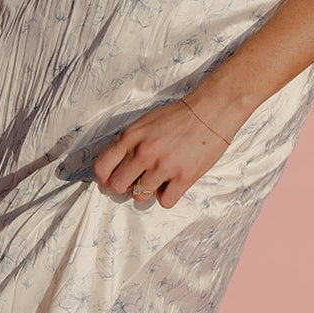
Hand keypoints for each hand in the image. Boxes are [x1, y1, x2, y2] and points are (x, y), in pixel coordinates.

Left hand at [93, 97, 230, 208]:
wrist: (212, 111)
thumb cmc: (179, 116)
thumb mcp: (145, 123)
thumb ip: (129, 143)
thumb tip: (116, 167)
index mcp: (130, 137)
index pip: (101, 167)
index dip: (105, 177)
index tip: (112, 178)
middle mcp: (143, 153)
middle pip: (118, 186)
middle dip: (126, 185)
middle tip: (137, 179)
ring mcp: (163, 167)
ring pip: (140, 196)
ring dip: (148, 190)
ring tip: (160, 177)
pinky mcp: (183, 178)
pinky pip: (164, 202)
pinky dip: (168, 195)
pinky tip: (173, 182)